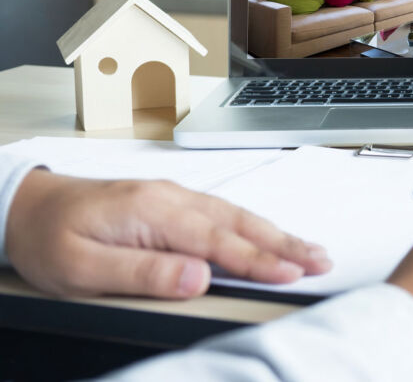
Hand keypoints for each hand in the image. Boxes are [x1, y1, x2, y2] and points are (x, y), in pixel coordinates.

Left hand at [5, 170, 331, 298]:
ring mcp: (174, 197)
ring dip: (277, 233)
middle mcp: (171, 198)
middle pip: (240, 224)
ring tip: (311, 250)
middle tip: (322, 260)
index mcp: (153, 212)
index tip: (293, 274)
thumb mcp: (83, 268)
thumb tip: (197, 277)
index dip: (260, 260)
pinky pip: (224, 213)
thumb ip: (144, 273)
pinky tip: (269, 234)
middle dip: (285, 243)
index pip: (219, 241)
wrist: (26, 205)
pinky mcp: (172, 202)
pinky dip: (255, 225)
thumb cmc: (49, 237)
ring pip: (237, 216)